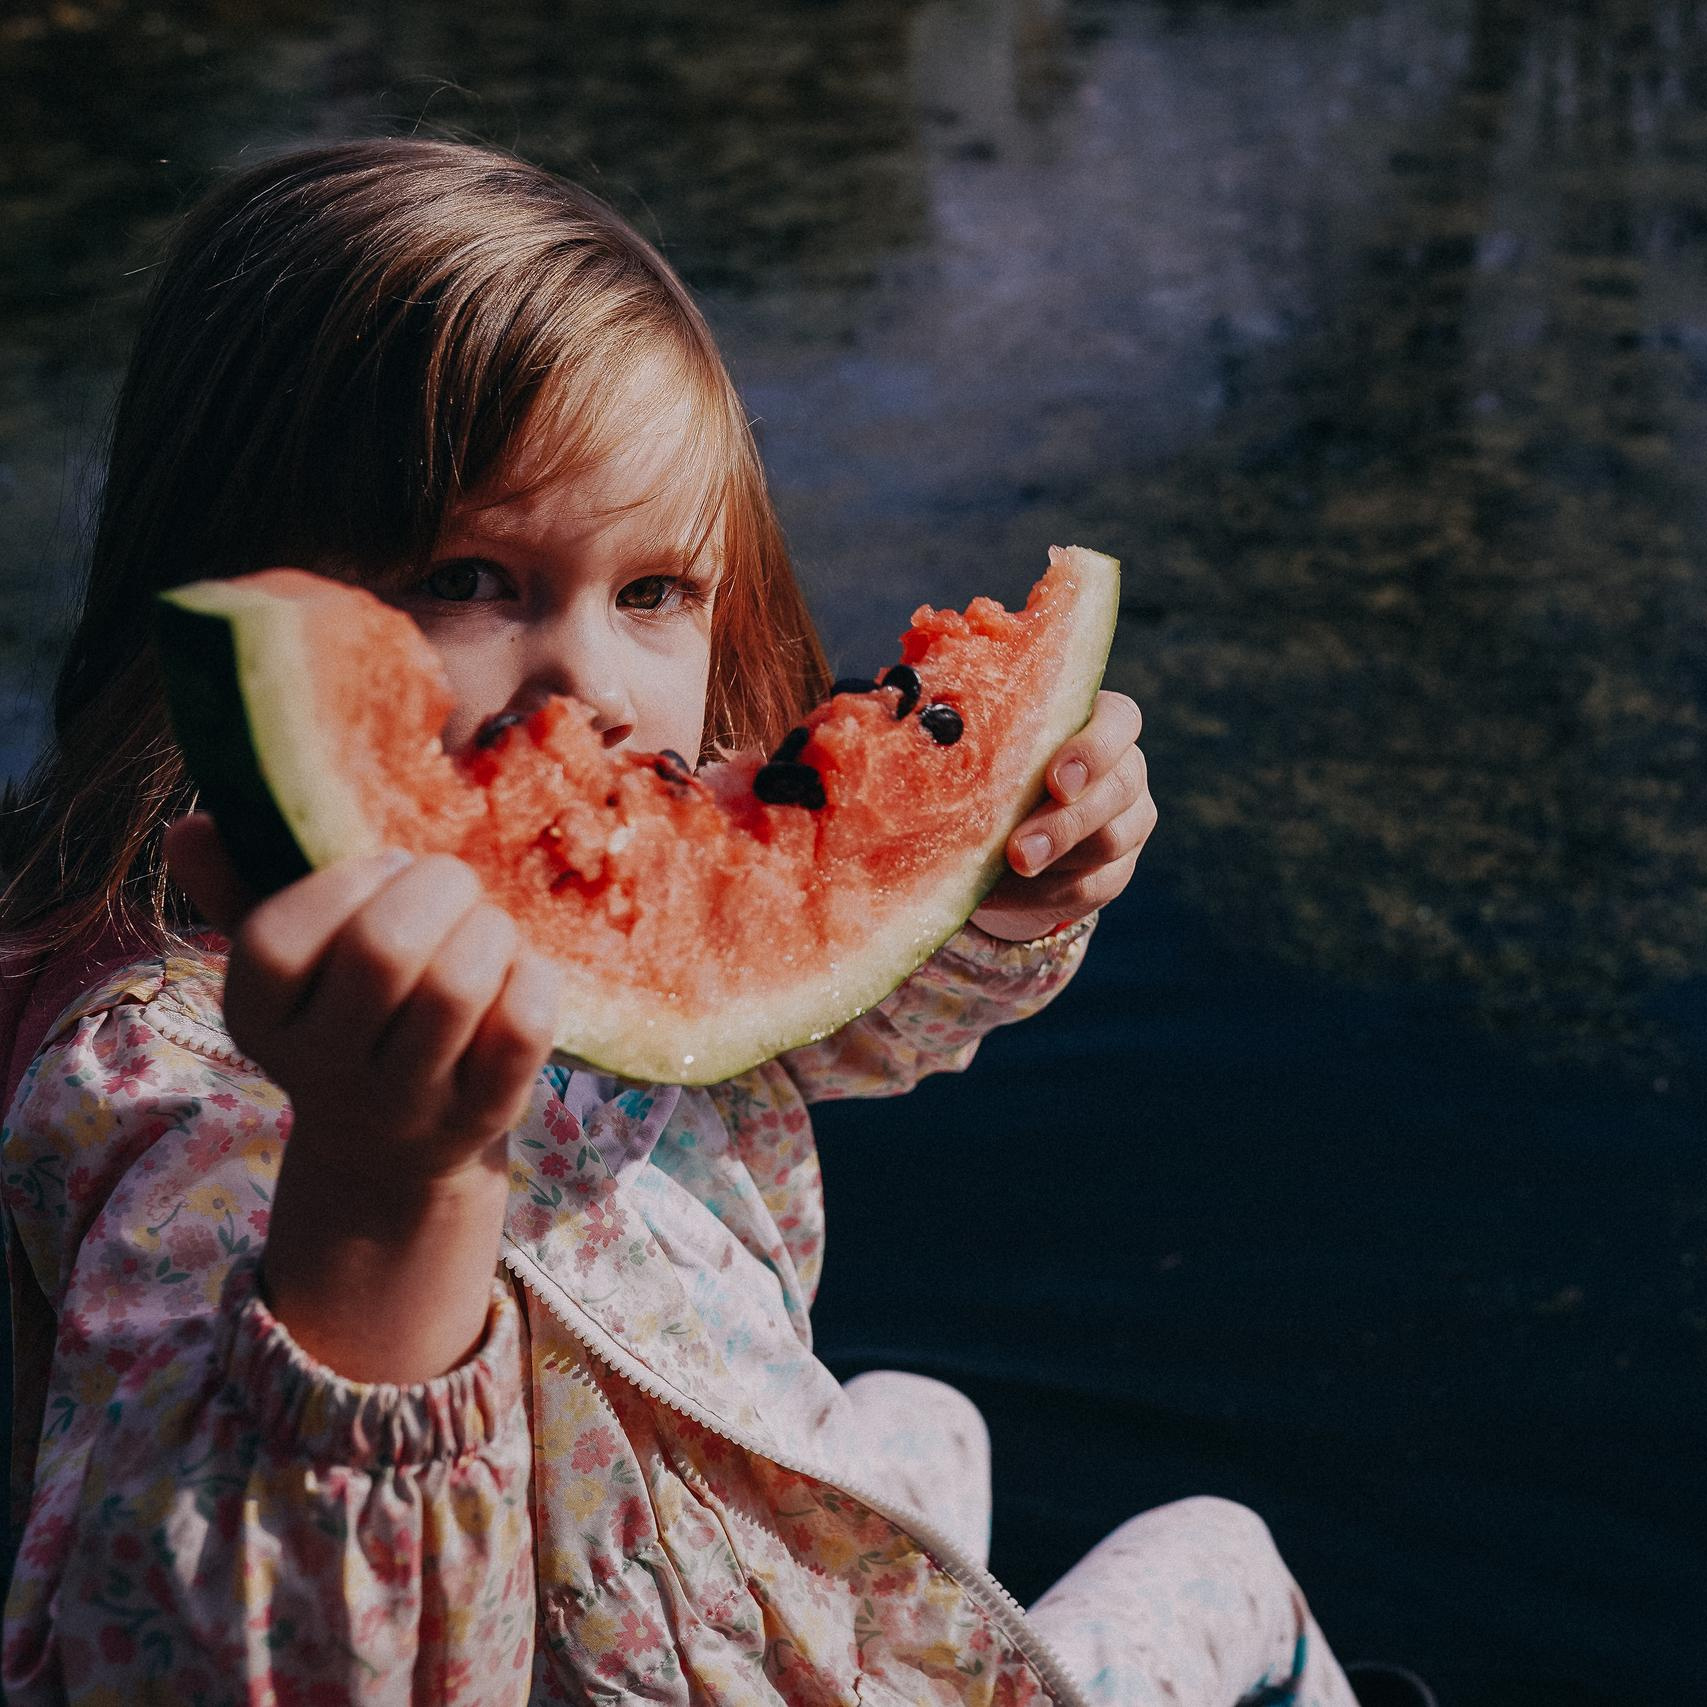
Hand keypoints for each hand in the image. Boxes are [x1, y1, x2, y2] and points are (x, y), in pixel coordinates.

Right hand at [166, 813, 565, 1380]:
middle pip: (381, 952)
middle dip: (435, 887)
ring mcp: (405, 1104)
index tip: (383, 865)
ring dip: (488, 929)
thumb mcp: (289, 964)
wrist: (392, 1147)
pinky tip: (522, 969)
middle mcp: (323, 1072)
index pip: (275, 943)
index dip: (342, 883)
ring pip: (455, 986)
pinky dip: (534, 976)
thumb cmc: (344, 1014)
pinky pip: (521, 1028)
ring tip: (485, 927)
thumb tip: (189, 827)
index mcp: (257, 1020)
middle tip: (451, 883)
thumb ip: (238, 888)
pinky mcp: (483, 1116)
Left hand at [971, 691, 1153, 942]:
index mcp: (1102, 724)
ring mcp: (1128, 823)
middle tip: (1018, 850)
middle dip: (1064, 821)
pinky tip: (998, 892)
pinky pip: (1089, 886)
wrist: (1013, 829)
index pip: (1120, 722)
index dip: (1092, 751)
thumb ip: (978, 731)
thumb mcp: (992, 743)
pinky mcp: (1116, 871)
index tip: (1053, 780)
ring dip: (1053, 859)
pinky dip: (1041, 893)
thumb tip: (905, 724)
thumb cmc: (999, 764)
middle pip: (1118, 789)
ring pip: (1109, 841)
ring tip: (1006, 869)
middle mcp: (1126, 770)